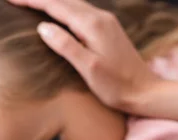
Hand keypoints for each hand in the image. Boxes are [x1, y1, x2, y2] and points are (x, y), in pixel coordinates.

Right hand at [7, 0, 159, 111]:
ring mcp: (107, 22)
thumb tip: (43, 26)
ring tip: (31, 2)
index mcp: (92, 25)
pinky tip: (57, 12)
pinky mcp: (110, 29)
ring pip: (73, 3)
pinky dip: (64, 8)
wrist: (146, 92)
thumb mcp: (89, 69)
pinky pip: (81, 11)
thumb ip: (66, 46)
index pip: (55, 5)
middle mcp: (101, 17)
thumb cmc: (117, 86)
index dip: (31, 0)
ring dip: (52, 1)